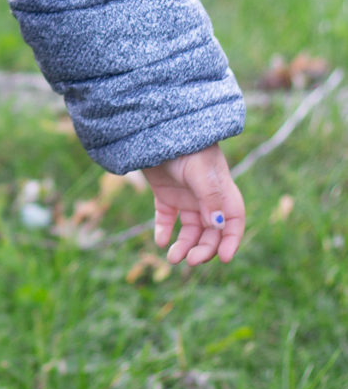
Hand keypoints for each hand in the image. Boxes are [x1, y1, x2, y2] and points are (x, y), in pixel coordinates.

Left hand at [142, 145, 244, 264]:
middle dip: (204, 249)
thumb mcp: (201, 171)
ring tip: (173, 257)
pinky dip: (164, 231)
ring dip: (184, 245)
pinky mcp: (165, 195)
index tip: (225, 259)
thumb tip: (217, 225)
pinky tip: (160, 241)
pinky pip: (167, 219)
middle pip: (211, 232)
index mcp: (222, 191)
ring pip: (190, 230)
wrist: (156, 128)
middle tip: (190, 260)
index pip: (233, 221)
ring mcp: (186, 197)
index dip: (232, 241)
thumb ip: (210, 197)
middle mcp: (206, 198)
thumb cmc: (186, 146)